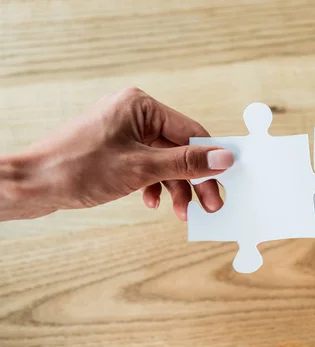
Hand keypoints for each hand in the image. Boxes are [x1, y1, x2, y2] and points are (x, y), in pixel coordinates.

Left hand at [0, 88, 232, 220]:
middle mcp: (135, 114)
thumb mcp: (141, 168)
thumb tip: (224, 158)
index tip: (223, 184)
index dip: (210, 161)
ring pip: (164, 160)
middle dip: (193, 180)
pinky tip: (151, 202)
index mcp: (141, 106)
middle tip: (209, 206)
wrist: (30, 185)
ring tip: (180, 212)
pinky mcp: (116, 149)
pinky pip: (147, 165)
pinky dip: (154, 185)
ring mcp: (124, 132)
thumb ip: (186, 163)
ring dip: (174, 187)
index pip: (191, 132)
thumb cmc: (76, 169)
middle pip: (179, 148)